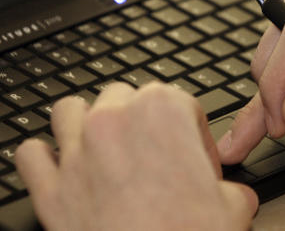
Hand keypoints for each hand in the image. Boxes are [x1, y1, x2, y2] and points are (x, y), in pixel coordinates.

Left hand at [16, 82, 257, 230]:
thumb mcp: (233, 207)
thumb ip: (232, 189)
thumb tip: (233, 195)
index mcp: (163, 112)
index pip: (181, 102)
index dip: (194, 133)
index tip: (196, 158)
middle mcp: (115, 122)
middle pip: (123, 96)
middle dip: (139, 121)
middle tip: (154, 154)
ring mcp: (78, 153)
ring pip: (69, 111)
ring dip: (84, 123)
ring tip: (104, 148)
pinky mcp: (51, 190)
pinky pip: (31, 155)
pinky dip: (45, 159)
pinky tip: (65, 172)